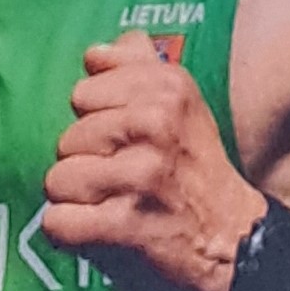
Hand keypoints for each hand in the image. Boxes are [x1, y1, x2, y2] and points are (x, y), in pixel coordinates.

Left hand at [39, 36, 265, 290]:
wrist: (233, 239)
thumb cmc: (196, 173)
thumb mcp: (182, 107)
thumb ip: (138, 69)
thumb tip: (96, 51)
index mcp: (169, 89)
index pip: (84, 92)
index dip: (98, 121)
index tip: (129, 141)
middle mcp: (156, 125)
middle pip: (67, 138)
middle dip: (87, 163)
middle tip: (127, 179)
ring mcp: (139, 175)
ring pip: (58, 180)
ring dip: (78, 201)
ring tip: (116, 205)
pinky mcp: (122, 225)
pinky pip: (57, 222)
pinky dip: (73, 234)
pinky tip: (104, 231)